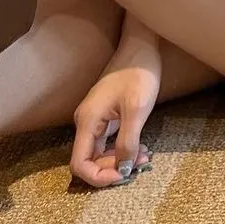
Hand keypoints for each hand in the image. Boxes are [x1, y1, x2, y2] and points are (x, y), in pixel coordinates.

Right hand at [70, 41, 159, 188]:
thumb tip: (123, 170)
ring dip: (120, 160)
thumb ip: (127, 142)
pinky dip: (122, 149)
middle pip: (90, 161)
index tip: (123, 176)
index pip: (79, 164)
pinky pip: (107, 142)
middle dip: (114, 168)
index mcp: (87, 121)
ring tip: (145, 157)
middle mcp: (85, 122)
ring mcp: (94, 119)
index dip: (98, 177)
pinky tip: (140, 148)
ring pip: (100, 152)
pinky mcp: (105, 116)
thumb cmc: (138, 73)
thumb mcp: (136, 109)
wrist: (141, 46)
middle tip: (140, 165)